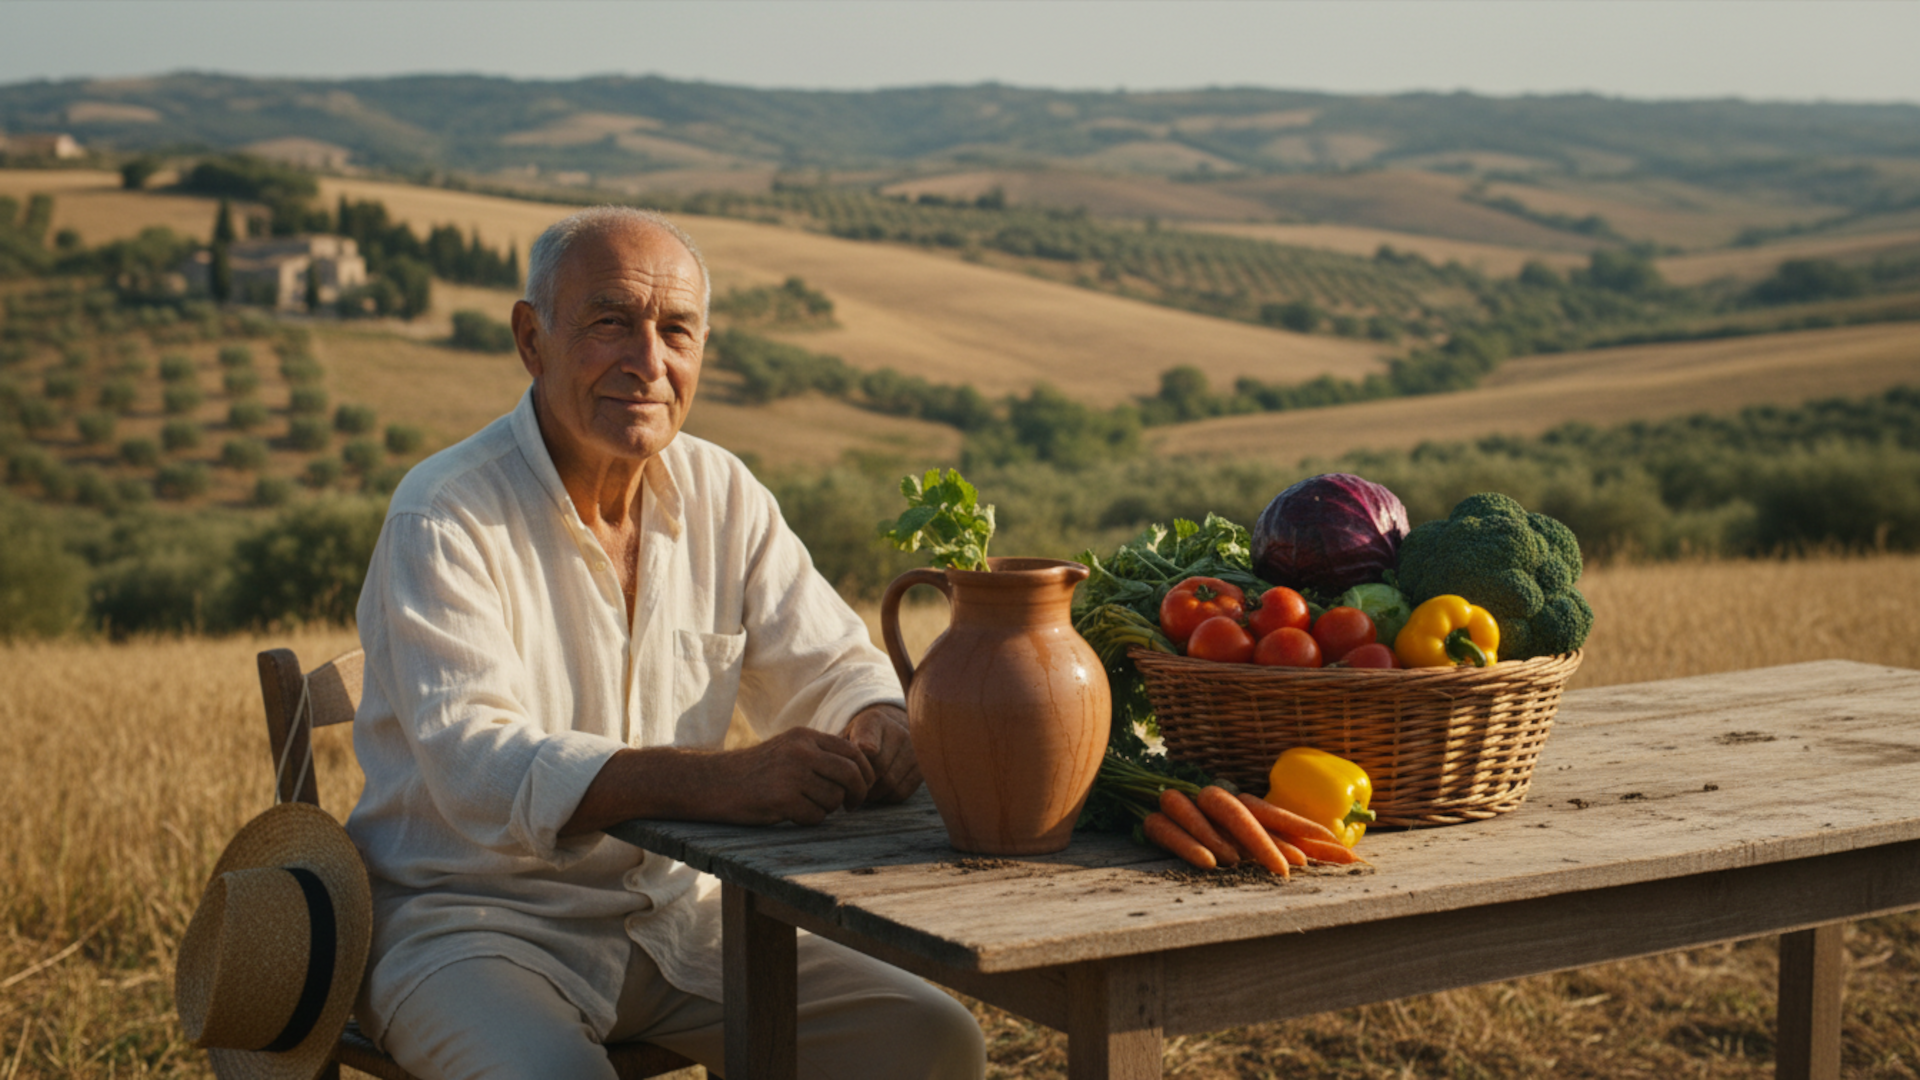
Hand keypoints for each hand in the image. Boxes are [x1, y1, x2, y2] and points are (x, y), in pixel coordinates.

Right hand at [710, 727, 874, 825]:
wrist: (713, 782)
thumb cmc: (754, 771)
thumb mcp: (788, 749)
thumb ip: (818, 754)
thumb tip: (858, 769)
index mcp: (805, 737)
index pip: (852, 751)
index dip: (865, 772)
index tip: (863, 787)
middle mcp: (801, 752)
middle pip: (851, 774)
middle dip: (858, 793)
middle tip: (852, 805)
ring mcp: (792, 775)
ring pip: (834, 798)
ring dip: (826, 808)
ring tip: (806, 806)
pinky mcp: (783, 799)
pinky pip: (815, 816)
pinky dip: (808, 820)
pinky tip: (791, 814)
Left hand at [846, 704, 920, 805]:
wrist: (889, 733)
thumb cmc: (858, 740)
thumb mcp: (845, 736)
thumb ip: (839, 751)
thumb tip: (837, 777)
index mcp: (873, 720)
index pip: (868, 746)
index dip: (861, 759)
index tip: (851, 769)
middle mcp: (899, 731)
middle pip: (877, 770)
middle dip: (861, 783)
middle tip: (850, 788)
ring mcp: (914, 750)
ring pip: (890, 784)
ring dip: (873, 793)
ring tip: (862, 790)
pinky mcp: (922, 768)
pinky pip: (901, 792)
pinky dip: (886, 797)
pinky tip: (878, 791)